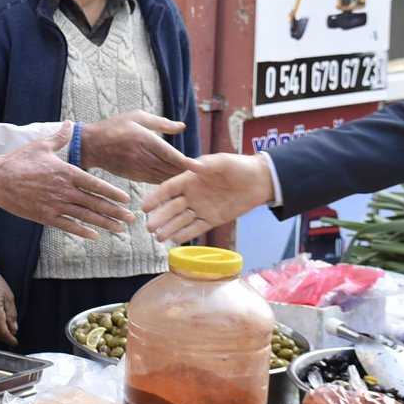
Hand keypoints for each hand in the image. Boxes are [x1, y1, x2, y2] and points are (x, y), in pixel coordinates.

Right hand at [0, 126, 133, 235]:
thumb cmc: (19, 161)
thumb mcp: (41, 146)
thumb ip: (60, 137)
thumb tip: (70, 123)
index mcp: (66, 172)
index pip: (95, 184)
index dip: (113, 192)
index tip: (127, 199)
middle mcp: (64, 190)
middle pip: (95, 203)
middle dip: (115, 211)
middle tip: (131, 218)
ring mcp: (55, 205)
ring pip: (85, 216)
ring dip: (104, 223)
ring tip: (120, 229)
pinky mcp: (45, 216)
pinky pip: (68, 225)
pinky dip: (82, 231)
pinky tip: (95, 235)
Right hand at [79, 111, 191, 183]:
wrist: (91, 145)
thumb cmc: (115, 126)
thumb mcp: (137, 117)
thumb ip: (161, 123)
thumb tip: (182, 127)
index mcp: (144, 139)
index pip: (169, 153)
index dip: (186, 161)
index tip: (200, 166)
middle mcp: (141, 156)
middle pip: (169, 167)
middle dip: (186, 171)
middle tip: (203, 173)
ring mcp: (137, 168)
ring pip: (162, 176)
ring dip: (177, 178)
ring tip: (194, 179)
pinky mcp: (133, 176)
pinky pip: (154, 180)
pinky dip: (166, 181)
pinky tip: (176, 181)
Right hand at [141, 152, 274, 242]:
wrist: (259, 181)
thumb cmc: (239, 167)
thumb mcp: (222, 162)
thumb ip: (206, 165)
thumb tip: (192, 165)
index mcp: (190, 179)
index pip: (168, 189)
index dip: (156, 197)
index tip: (144, 206)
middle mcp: (192, 195)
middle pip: (172, 208)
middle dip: (159, 218)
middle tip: (148, 227)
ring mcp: (202, 208)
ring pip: (181, 220)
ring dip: (169, 228)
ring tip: (158, 238)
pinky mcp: (212, 219)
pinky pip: (196, 228)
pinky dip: (185, 235)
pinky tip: (174, 240)